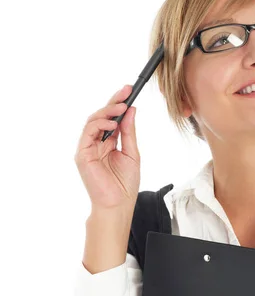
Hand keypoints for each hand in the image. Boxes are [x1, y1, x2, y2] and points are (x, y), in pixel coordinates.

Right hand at [74, 84, 140, 209]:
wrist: (118, 204)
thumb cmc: (125, 184)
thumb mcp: (132, 153)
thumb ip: (129, 132)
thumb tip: (131, 110)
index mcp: (109, 143)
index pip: (112, 118)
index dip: (118, 103)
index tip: (129, 91)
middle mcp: (96, 143)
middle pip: (101, 116)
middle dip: (113, 102)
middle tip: (125, 92)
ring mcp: (88, 148)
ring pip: (93, 121)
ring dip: (108, 111)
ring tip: (122, 106)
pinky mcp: (82, 154)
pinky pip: (88, 133)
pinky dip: (100, 125)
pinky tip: (113, 124)